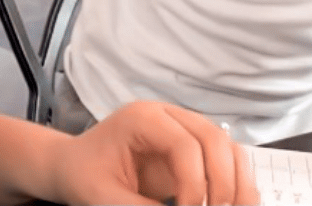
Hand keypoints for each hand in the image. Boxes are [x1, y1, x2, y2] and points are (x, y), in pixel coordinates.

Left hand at [51, 101, 259, 204]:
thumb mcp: (107, 198)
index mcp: (142, 119)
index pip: (185, 145)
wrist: (75, 165)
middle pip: (215, 139)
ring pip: (227, 146)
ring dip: (237, 184)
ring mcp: (182, 126)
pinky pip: (225, 158)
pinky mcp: (191, 146)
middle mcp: (167, 114)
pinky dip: (235, 183)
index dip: (195, 186)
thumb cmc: (85, 176)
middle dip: (223, 184)